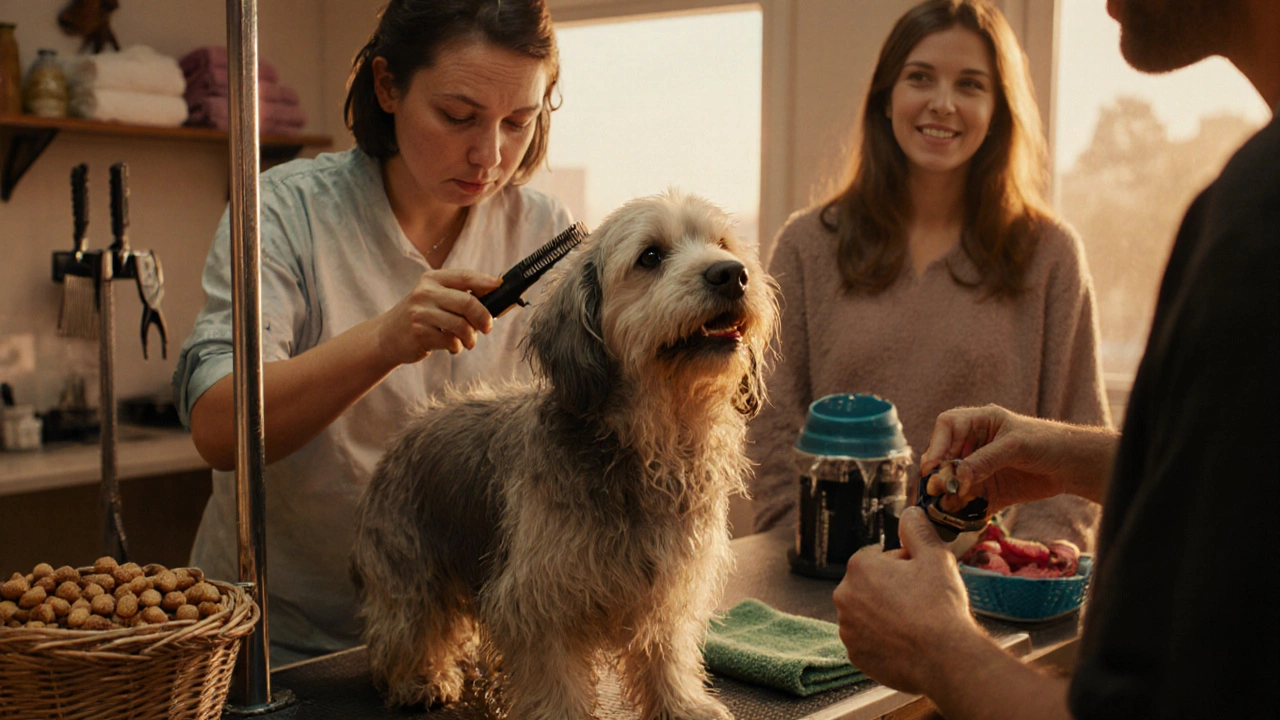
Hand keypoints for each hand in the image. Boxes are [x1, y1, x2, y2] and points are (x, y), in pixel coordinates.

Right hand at [377, 268, 502, 364]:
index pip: (465, 277)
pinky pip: (450, 341)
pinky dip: (457, 347)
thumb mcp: (435, 298)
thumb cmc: (422, 316)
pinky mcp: (419, 333)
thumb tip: (497, 297)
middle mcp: (425, 293)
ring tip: (468, 341)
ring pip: (461, 325)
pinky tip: (452, 346)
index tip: (500, 287)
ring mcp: (420, 313)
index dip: (486, 282)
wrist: (388, 336)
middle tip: (488, 328)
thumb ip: (460, 295)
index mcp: (432, 279)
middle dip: (484, 317)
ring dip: (471, 337)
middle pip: (468, 303)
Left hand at [833, 507, 980, 693]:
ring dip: (886, 614)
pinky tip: (907, 643)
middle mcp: (844, 596)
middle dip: (892, 589)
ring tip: (916, 624)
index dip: (904, 565)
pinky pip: (869, 640)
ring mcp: (848, 629)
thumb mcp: (935, 555)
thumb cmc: (940, 605)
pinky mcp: (855, 655)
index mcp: (859, 567)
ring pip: (868, 613)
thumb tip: (909, 512)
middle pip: (871, 585)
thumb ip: (917, 529)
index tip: (922, 577)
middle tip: (922, 601)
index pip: (879, 557)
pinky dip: (884, 640)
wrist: (945, 659)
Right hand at [919, 405, 1117, 512]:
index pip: (947, 427)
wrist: (1074, 466)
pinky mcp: (988, 490)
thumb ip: (986, 460)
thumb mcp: (1015, 446)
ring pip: (952, 481)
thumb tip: (957, 477)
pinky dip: (962, 510)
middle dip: (938, 473)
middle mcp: (974, 445)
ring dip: (947, 494)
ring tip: (946, 505)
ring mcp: (979, 469)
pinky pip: (969, 501)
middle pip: (944, 456)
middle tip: (937, 489)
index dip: (937, 445)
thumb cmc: (1048, 442)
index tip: (932, 466)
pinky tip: (960, 516)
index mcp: (979, 422)